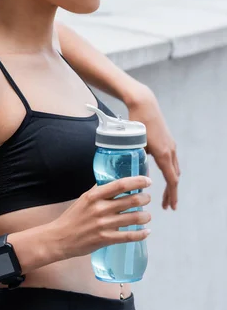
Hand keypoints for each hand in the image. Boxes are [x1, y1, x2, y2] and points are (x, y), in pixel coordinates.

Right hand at [49, 176, 151, 261]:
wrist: (60, 238)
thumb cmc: (73, 217)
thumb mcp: (84, 198)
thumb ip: (99, 190)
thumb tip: (113, 181)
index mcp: (94, 196)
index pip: (120, 184)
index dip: (137, 181)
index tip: (147, 181)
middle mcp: (100, 208)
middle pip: (131, 200)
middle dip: (144, 198)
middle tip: (147, 198)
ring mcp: (103, 224)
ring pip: (134, 218)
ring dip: (145, 216)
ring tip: (147, 216)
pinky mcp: (105, 239)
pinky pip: (129, 236)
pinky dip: (141, 234)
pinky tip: (146, 232)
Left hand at [126, 85, 180, 210]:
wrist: (143, 103)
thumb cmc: (136, 122)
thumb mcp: (134, 145)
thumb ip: (135, 161)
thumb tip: (135, 176)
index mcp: (163, 154)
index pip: (171, 180)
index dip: (171, 195)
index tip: (170, 207)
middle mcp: (170, 150)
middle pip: (174, 176)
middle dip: (171, 192)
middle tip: (167, 205)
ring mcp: (170, 144)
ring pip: (174, 168)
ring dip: (171, 181)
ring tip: (165, 192)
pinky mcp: (167, 139)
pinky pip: (171, 160)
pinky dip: (169, 170)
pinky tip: (161, 172)